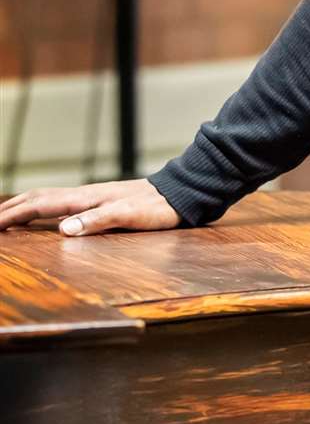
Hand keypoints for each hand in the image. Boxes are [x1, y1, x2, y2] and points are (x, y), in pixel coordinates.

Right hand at [0, 179, 180, 235]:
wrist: (179, 193)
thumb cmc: (156, 208)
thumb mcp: (128, 216)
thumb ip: (97, 221)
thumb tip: (62, 230)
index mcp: (85, 198)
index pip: (38, 205)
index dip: (12, 216)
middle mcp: (83, 195)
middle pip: (37, 198)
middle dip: (10, 208)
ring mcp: (91, 197)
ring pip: (47, 198)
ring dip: (23, 206)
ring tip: (6, 216)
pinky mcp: (99, 201)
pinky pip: (61, 203)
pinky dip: (42, 208)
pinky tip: (44, 216)